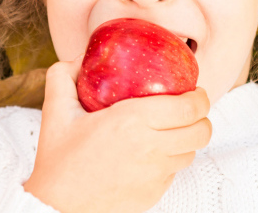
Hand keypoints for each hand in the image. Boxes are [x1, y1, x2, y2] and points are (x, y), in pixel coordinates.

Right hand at [22, 60, 210, 212]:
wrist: (57, 205)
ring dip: (187, 138)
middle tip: (189, 108)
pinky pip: (174, 172)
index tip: (194, 90)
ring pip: (190, 152)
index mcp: (132, 121)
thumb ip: (64, 75)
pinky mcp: (154, 193)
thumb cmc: (58, 157)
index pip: (189, 108)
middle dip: (202, 116)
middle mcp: (150, 149)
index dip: (200, 96)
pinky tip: (151, 153)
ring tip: (171, 129)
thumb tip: (80, 59)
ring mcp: (155, 175)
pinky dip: (170, 159)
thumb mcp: (55, 109)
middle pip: (201, 131)